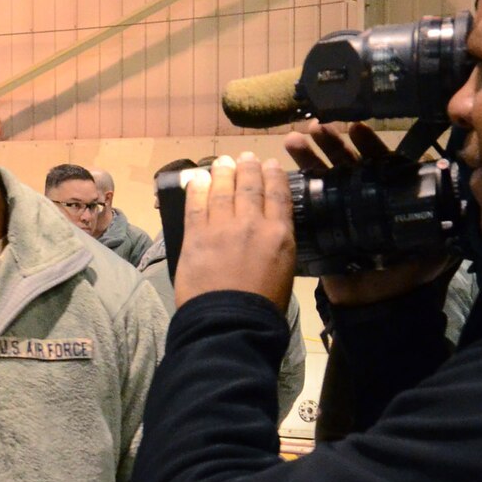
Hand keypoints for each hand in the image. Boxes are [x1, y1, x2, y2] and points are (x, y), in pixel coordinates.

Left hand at [171, 153, 295, 309]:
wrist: (231, 324)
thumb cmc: (263, 308)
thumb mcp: (285, 271)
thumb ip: (277, 245)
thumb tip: (270, 230)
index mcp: (279, 235)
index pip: (277, 195)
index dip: (273, 176)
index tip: (270, 163)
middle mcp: (252, 224)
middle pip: (249, 187)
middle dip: (248, 168)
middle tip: (245, 157)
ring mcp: (222, 228)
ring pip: (222, 191)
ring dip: (222, 173)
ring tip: (222, 162)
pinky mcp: (196, 237)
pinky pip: (196, 205)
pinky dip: (196, 189)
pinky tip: (197, 178)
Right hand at [286, 122, 457, 306]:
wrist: (380, 305)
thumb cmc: (410, 275)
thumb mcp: (436, 247)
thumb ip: (445, 226)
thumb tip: (463, 202)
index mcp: (390, 197)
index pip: (380, 163)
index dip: (369, 145)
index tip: (356, 129)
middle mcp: (365, 197)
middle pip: (347, 163)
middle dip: (332, 143)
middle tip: (318, 127)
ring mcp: (340, 210)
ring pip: (325, 176)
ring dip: (309, 156)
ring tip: (295, 139)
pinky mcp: (322, 225)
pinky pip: (309, 202)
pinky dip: (297, 184)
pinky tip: (285, 168)